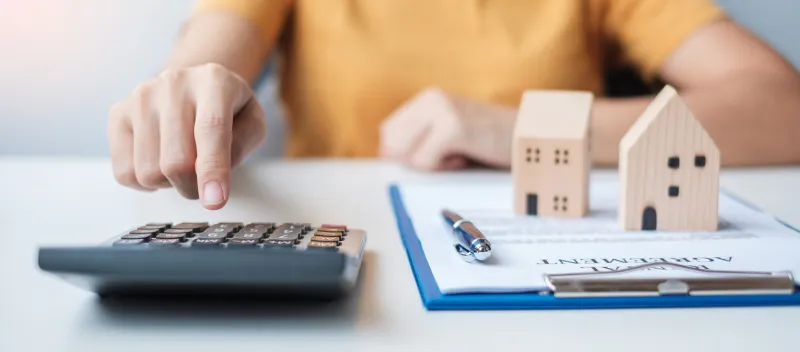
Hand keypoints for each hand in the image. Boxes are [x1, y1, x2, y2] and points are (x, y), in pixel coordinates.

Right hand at [108, 63, 266, 208]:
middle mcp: (174, 83)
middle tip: (204, 183)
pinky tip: (159, 163)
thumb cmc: (227, 109)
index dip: (213, 170)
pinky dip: (146, 183)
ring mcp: (141, 97)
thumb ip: (241, 146)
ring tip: (182, 163)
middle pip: (176, 161)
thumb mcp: (252, 122)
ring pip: (148, 172)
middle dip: (193, 186)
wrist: (194, 85)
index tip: (214, 200)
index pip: (210, 130)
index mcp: (214, 81)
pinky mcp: (118, 115)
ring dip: (170, 184)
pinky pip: (125, 172)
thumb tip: (212, 178)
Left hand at [379, 87, 515, 170]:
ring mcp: (441, 110)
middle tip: (447, 155)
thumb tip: (385, 155)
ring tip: (458, 153)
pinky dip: (444, 168)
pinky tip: (465, 156)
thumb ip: (417, 139)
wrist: (528, 139)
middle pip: (391, 143)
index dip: (402, 154)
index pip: (388, 132)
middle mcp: (432, 98)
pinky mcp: (452, 127)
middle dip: (415, 160)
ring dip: (430, 164)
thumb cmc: (488, 143)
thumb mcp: (448, 133)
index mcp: (427, 97)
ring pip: (407, 154)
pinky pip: (425, 161)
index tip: (432, 156)